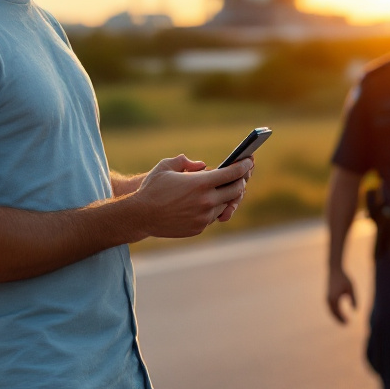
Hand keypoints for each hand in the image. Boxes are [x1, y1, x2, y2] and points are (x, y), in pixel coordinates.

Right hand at [134, 154, 252, 237]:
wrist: (140, 216)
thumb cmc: (152, 188)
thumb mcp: (166, 166)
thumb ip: (186, 161)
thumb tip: (202, 165)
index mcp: (201, 183)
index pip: (232, 173)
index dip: (243, 166)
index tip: (249, 161)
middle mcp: (206, 201)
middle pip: (235, 190)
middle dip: (241, 181)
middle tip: (241, 176)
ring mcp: (204, 217)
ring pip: (225, 205)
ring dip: (227, 197)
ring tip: (226, 189)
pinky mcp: (198, 228)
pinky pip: (212, 217)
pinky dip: (213, 209)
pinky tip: (209, 202)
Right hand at [327, 267, 356, 324]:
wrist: (334, 269)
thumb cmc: (344, 278)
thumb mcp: (351, 288)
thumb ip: (354, 298)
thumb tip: (356, 310)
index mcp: (334, 299)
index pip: (338, 312)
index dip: (342, 319)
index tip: (348, 323)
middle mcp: (329, 299)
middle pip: (333, 313)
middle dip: (339, 319)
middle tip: (346, 325)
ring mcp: (327, 298)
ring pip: (331, 310)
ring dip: (336, 316)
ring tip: (343, 321)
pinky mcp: (327, 295)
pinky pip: (330, 307)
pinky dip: (334, 311)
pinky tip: (340, 313)